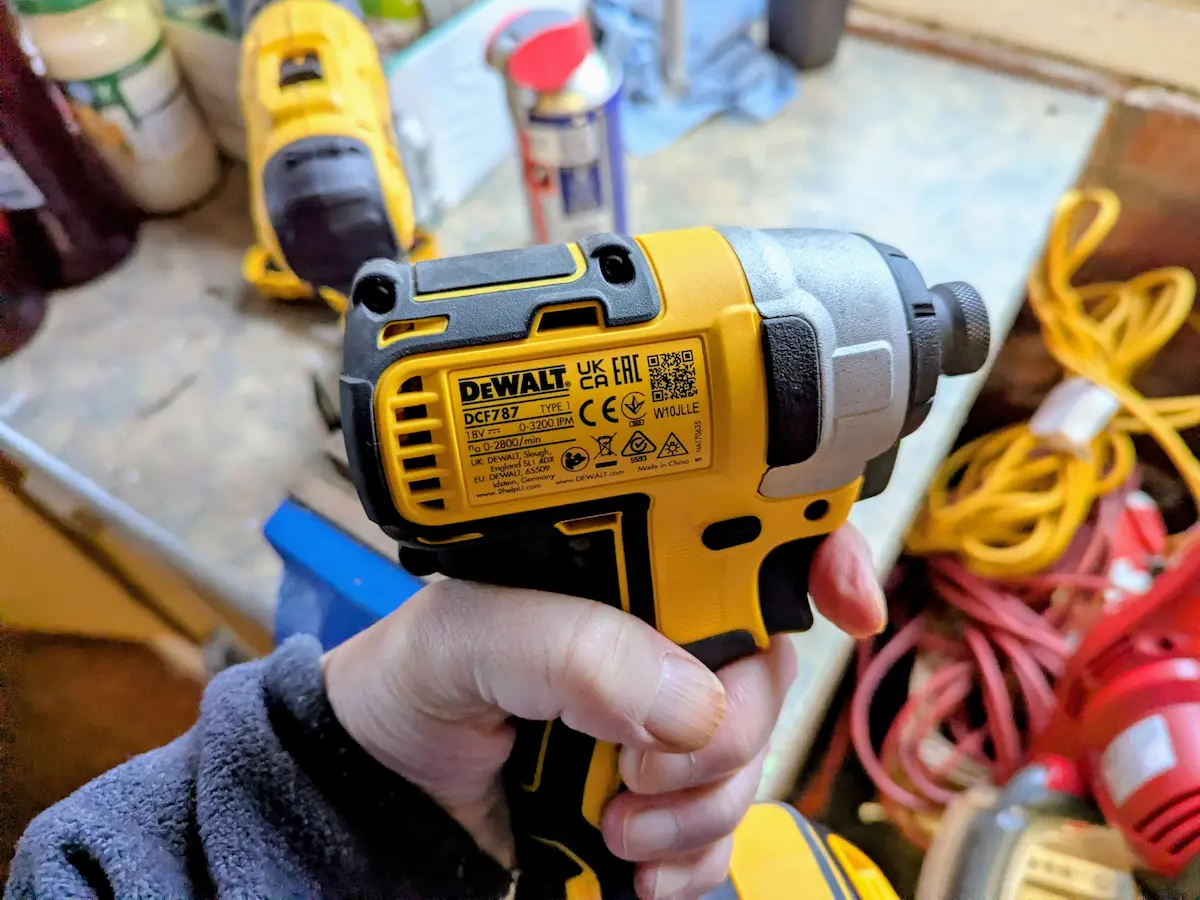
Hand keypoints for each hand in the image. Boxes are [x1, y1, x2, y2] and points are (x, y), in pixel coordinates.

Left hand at [323, 524, 883, 899]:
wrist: (383, 790)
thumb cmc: (413, 683)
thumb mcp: (471, 640)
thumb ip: (575, 650)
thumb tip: (697, 702)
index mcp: (623, 568)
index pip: (748, 535)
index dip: (820, 556)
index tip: (852, 603)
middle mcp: (656, 636)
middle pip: (770, 666)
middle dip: (732, 729)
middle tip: (646, 763)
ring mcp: (661, 720)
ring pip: (755, 756)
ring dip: (702, 805)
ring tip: (620, 819)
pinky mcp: (662, 794)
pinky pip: (727, 829)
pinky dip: (696, 858)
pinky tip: (640, 864)